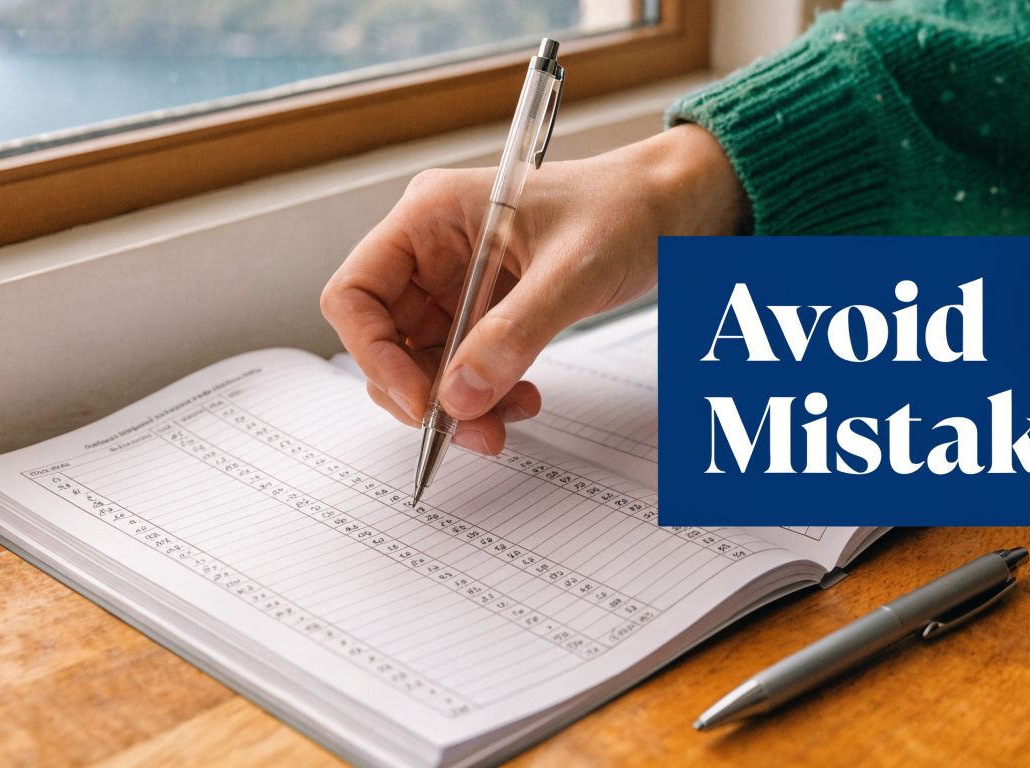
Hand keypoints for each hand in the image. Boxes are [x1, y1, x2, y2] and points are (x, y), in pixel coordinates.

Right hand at [321, 124, 747, 454]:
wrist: (673, 208)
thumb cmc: (626, 210)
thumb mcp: (572, 272)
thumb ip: (513, 335)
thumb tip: (457, 397)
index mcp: (432, 216)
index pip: (356, 293)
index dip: (373, 353)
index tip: (420, 401)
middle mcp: (433, 248)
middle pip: (385, 338)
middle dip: (421, 392)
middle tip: (467, 429)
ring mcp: (457, 281)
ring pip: (423, 362)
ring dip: (456, 402)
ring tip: (504, 422)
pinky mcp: (486, 308)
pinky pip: (462, 366)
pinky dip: (484, 394)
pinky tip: (522, 399)